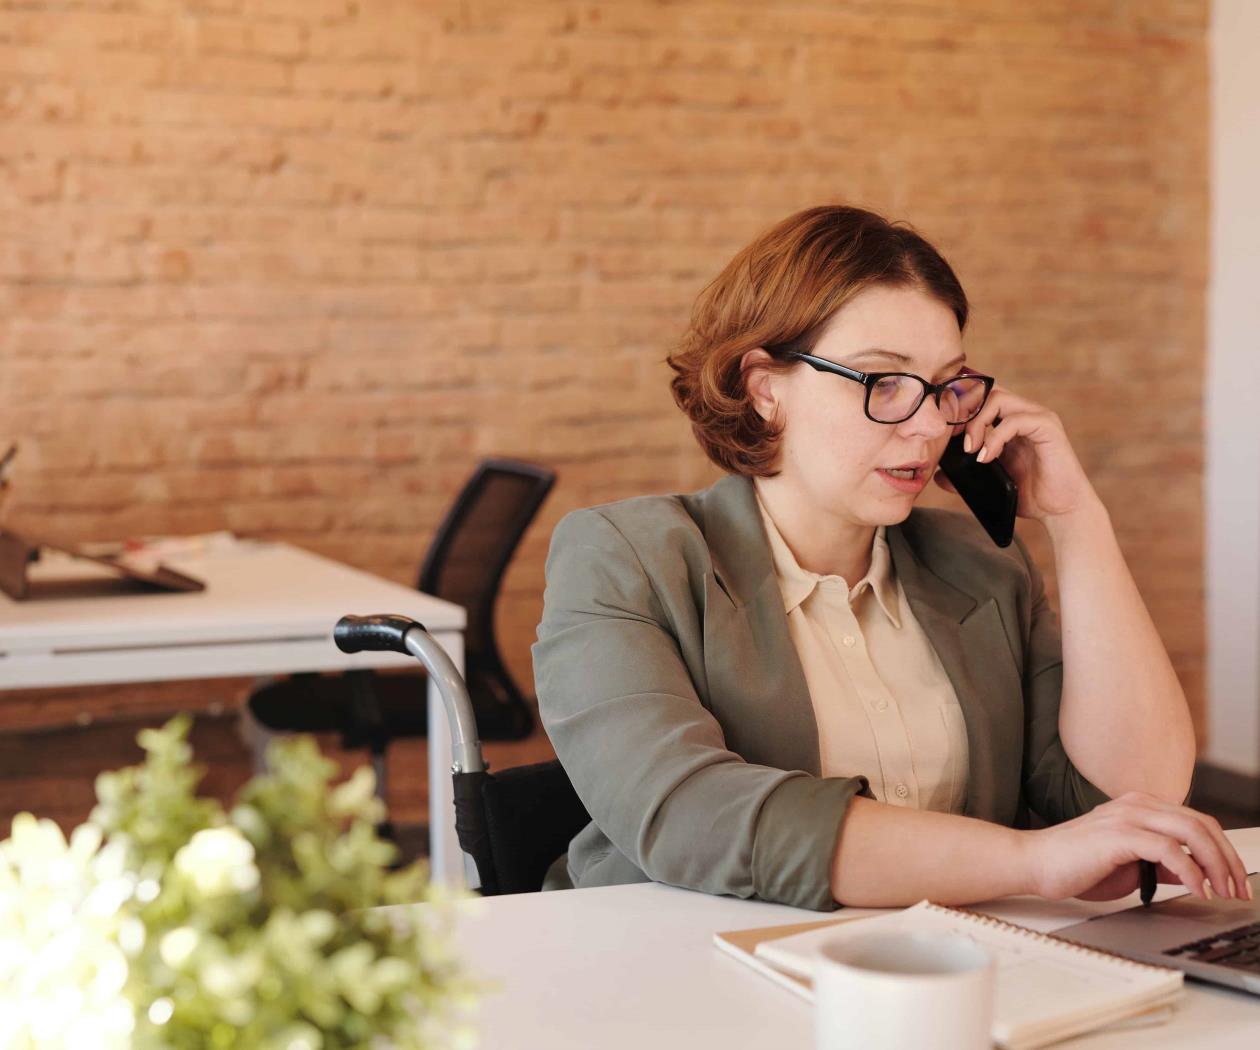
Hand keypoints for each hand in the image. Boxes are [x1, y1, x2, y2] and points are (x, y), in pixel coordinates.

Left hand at [933, 385, 1096, 521]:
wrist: (1061, 510)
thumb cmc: (1029, 495)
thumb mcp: (989, 482)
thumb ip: (965, 475)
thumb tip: (939, 474)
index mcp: (1010, 421)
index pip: (981, 398)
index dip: (959, 410)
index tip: (944, 433)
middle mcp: (1024, 413)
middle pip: (986, 392)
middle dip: (964, 412)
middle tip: (954, 440)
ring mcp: (1038, 418)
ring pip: (998, 399)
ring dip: (977, 423)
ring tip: (970, 450)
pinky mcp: (1048, 427)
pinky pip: (1014, 420)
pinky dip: (994, 437)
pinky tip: (986, 457)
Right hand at [1021, 791, 1251, 902]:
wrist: (1034, 864)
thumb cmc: (1074, 865)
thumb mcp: (1128, 865)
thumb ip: (1159, 864)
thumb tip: (1192, 874)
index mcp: (1139, 807)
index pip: (1196, 822)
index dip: (1222, 851)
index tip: (1234, 881)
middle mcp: (1136, 805)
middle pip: (1202, 823)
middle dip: (1227, 859)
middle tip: (1238, 889)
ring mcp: (1127, 817)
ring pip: (1191, 831)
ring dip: (1216, 864)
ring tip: (1223, 891)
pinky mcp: (1118, 835)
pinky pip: (1169, 849)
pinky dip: (1191, 871)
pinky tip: (1197, 890)